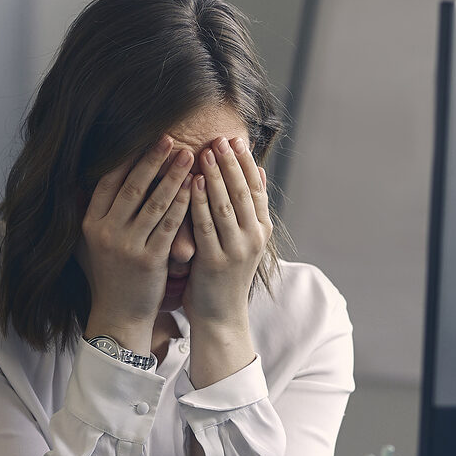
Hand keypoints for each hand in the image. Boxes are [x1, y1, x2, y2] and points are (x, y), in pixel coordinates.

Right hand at [78, 135, 193, 350]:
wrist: (119, 315)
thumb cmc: (110, 276)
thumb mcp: (89, 244)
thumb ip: (89, 213)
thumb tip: (80, 181)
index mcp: (90, 223)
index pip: (108, 182)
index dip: (127, 159)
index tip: (144, 139)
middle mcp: (106, 232)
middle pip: (132, 187)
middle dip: (152, 160)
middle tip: (170, 137)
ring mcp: (127, 246)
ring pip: (153, 203)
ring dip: (172, 176)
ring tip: (188, 156)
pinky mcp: (149, 260)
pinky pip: (169, 225)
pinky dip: (182, 204)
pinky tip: (195, 188)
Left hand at [184, 136, 271, 330]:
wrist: (220, 316)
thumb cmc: (224, 275)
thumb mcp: (243, 240)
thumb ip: (250, 208)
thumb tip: (259, 172)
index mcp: (262, 230)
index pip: (256, 189)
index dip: (246, 163)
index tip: (236, 140)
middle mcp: (254, 238)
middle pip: (242, 192)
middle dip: (231, 163)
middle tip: (220, 138)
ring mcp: (236, 250)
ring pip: (226, 205)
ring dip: (216, 176)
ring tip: (206, 151)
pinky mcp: (216, 261)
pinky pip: (207, 224)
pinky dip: (200, 201)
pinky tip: (193, 181)